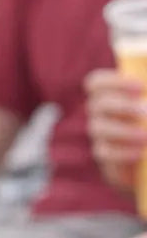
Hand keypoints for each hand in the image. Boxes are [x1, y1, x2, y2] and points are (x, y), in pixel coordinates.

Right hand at [85, 68, 146, 192]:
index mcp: (109, 93)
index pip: (96, 83)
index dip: (114, 83)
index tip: (141, 87)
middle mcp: (99, 112)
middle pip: (98, 104)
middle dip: (123, 107)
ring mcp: (99, 133)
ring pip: (99, 129)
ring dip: (125, 131)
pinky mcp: (104, 154)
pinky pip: (106, 152)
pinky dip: (123, 152)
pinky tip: (141, 153)